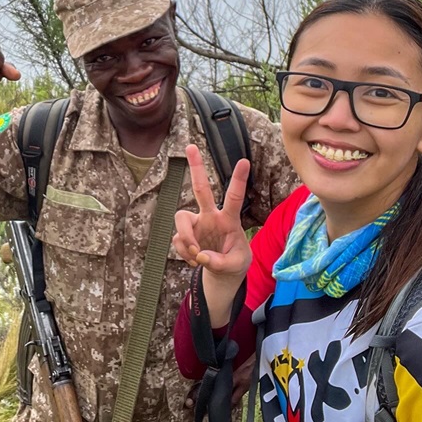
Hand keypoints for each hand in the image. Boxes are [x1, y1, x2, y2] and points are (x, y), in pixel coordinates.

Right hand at [173, 145, 251, 280]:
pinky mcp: (184, 236)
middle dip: (196, 168)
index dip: (238, 181)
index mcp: (229, 220)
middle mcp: (210, 216)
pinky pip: (178, 241)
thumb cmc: (235, 262)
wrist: (223, 275)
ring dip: (186, 238)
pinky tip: (195, 261)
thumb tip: (201, 256)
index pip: (234, 198)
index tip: (244, 161)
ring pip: (181, 217)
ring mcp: (196, 225)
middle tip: (190, 146)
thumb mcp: (237, 265)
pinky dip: (184, 253)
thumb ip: (220, 262)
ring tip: (196, 254)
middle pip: (201, 189)